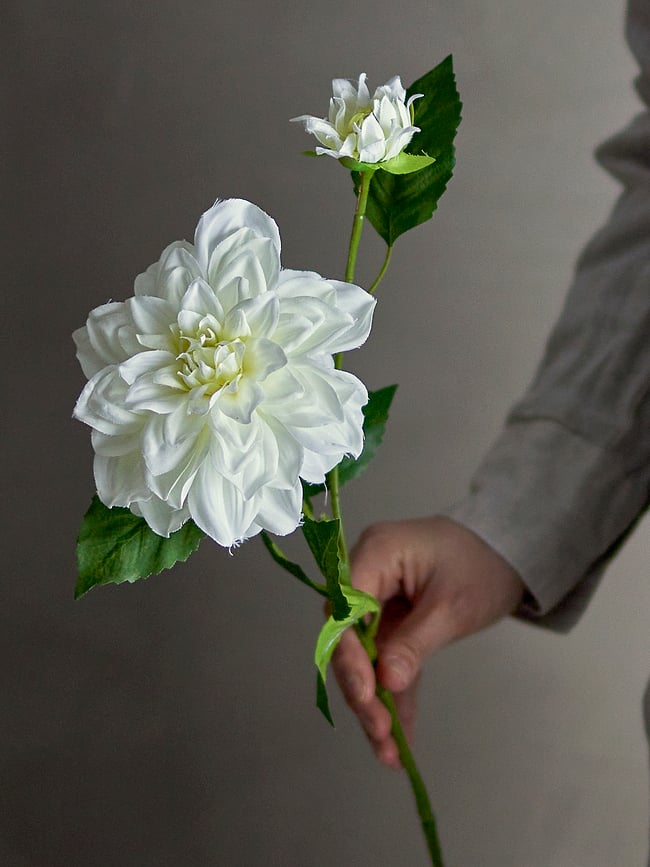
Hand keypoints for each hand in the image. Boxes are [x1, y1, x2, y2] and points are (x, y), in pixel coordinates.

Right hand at [332, 516, 524, 766]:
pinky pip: (387, 661)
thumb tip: (385, 682)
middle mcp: (366, 574)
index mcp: (376, 553)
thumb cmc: (481, 564)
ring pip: (364, 656)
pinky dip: (395, 696)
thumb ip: (415, 643)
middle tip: (380, 732)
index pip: (344, 606)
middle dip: (362, 688)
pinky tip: (401, 739)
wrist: (506, 551)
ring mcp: (377, 601)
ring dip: (375, 703)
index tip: (367, 695)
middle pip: (348, 636)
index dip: (349, 653)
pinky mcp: (391, 622)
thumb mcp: (452, 606)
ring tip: (389, 752)